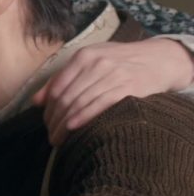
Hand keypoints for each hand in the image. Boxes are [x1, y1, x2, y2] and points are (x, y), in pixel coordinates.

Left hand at [33, 38, 193, 145]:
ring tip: (59, 139)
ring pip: (80, 102)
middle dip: (54, 120)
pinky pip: (100, 104)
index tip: (46, 124)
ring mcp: (112, 74)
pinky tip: (74, 129)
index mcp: (83, 56)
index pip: (57, 87)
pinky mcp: (128, 87)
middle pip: (66, 97)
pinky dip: (84, 117)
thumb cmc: (120, 63)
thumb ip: (63, 78)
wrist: (159, 60)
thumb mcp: (90, 62)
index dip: (48, 109)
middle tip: (51, 137)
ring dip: (65, 124)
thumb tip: (36, 101)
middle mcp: (96, 63)